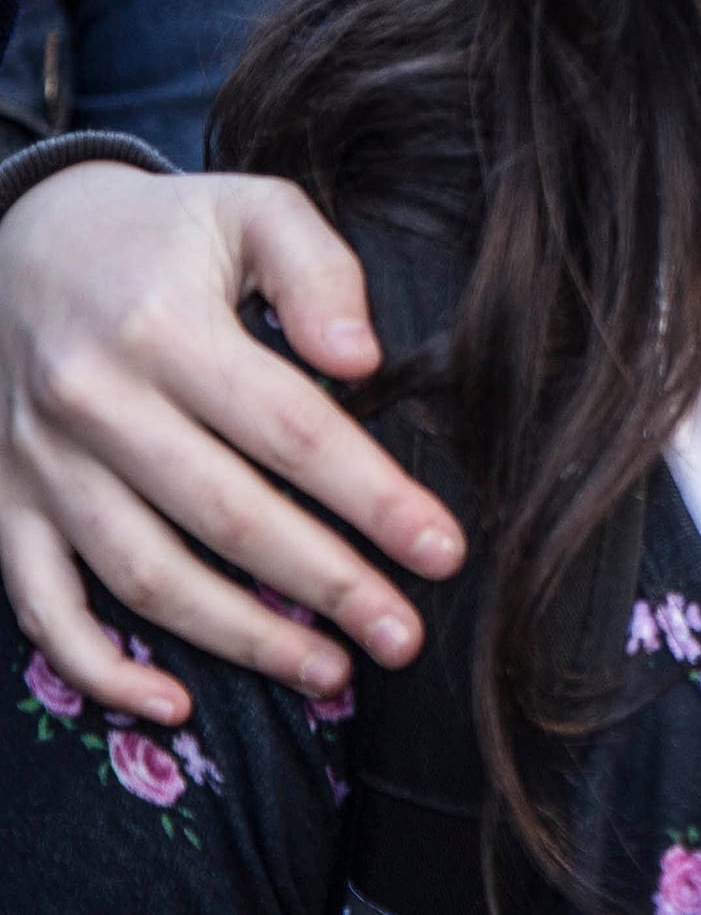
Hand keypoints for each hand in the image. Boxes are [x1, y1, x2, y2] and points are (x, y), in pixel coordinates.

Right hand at [0, 165, 462, 723]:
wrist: (20, 236)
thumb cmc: (165, 233)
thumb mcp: (250, 208)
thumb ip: (317, 269)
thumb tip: (363, 358)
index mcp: (162, 327)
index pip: (290, 430)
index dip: (372, 497)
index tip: (443, 551)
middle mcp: (92, 404)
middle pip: (226, 517)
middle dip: (328, 586)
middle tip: (406, 636)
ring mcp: (40, 464)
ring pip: (144, 576)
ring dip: (240, 640)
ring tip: (332, 673)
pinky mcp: (4, 503)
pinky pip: (39, 605)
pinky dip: (97, 667)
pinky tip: (171, 706)